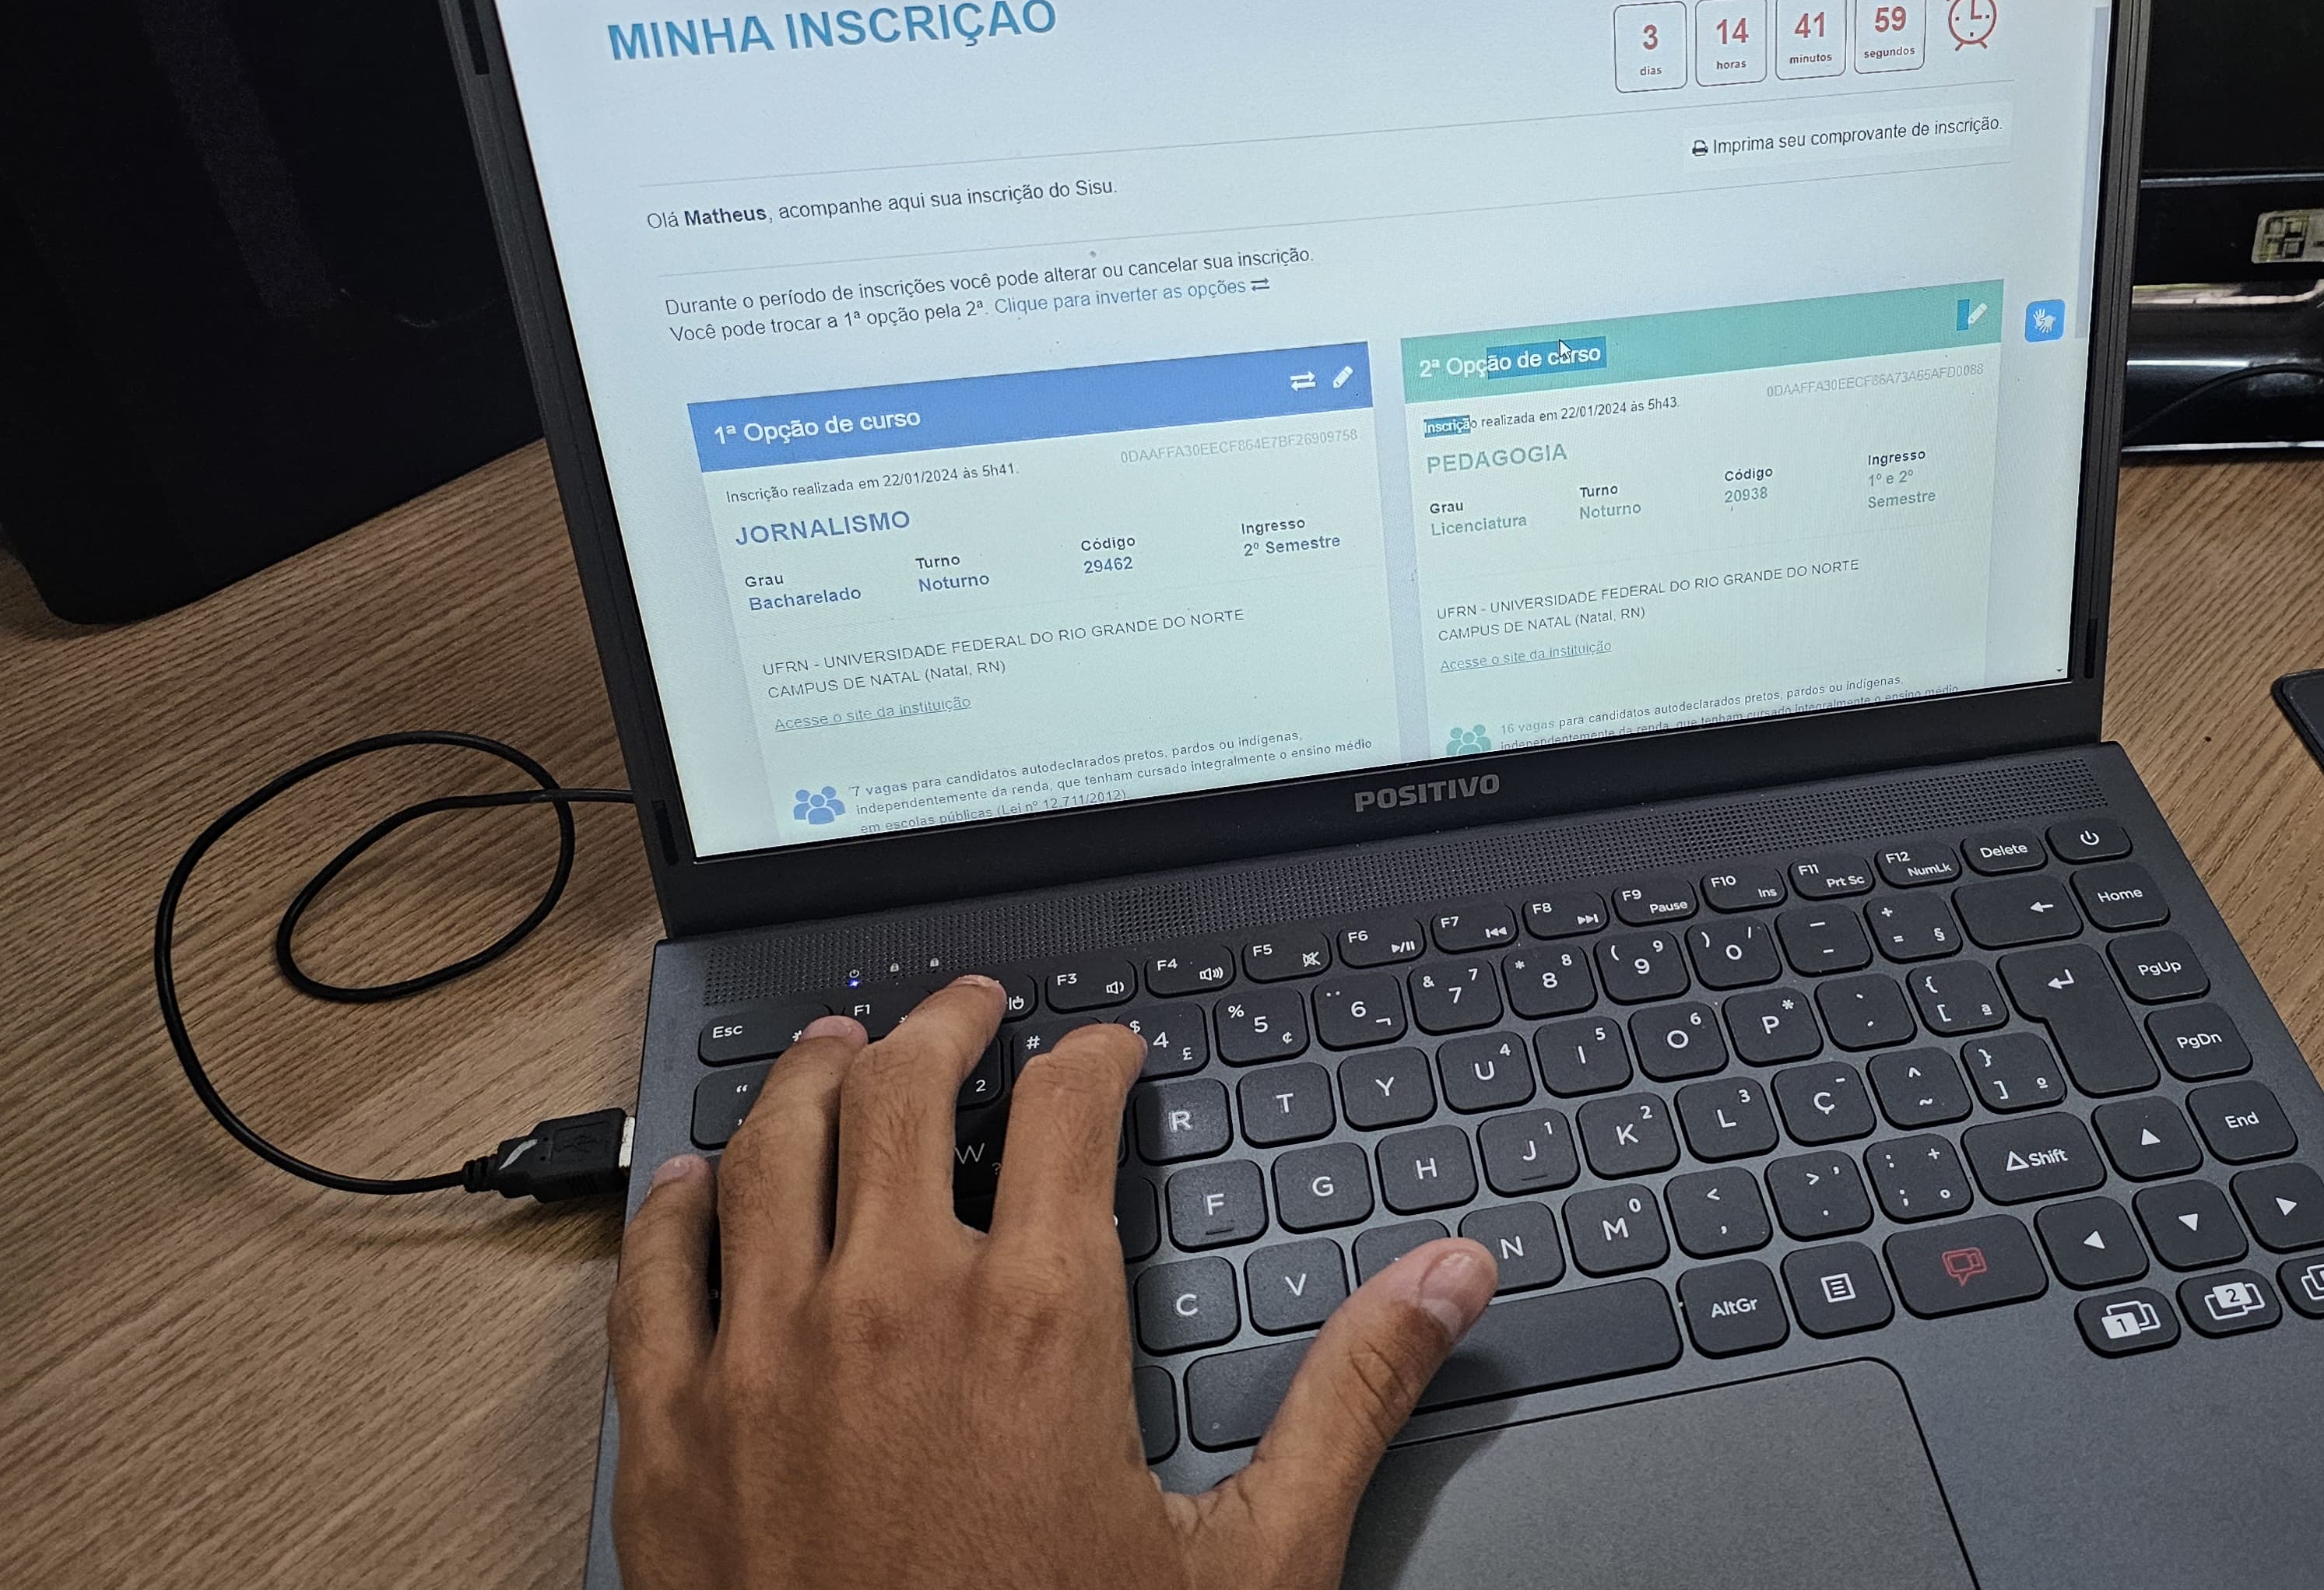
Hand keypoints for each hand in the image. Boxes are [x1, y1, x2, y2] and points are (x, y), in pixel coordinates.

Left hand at [609, 976, 1498, 1589]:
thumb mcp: (1251, 1561)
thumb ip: (1352, 1397)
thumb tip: (1448, 1282)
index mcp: (1037, 1319)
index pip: (1063, 1111)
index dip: (1091, 1057)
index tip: (1103, 1053)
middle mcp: (889, 1305)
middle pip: (901, 1089)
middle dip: (945, 1026)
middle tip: (969, 1009)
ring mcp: (764, 1358)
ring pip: (771, 1145)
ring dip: (809, 1075)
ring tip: (838, 1046)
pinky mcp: (670, 1428)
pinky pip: (656, 1263)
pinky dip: (679, 1196)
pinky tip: (699, 1175)